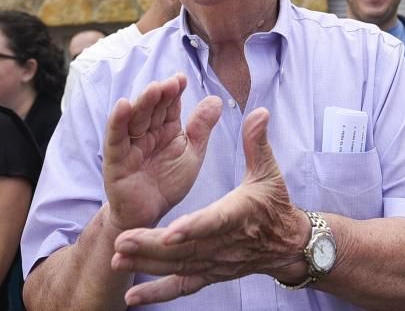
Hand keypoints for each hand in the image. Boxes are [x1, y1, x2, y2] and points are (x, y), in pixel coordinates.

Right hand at [102, 74, 222, 230]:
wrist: (149, 215)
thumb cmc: (168, 183)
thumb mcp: (191, 154)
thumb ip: (201, 129)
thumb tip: (217, 99)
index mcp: (165, 129)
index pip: (168, 105)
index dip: (174, 91)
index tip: (181, 78)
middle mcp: (146, 132)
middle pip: (151, 108)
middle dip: (160, 94)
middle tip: (171, 83)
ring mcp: (129, 144)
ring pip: (134, 118)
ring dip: (142, 102)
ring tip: (153, 89)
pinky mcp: (115, 159)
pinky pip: (115, 138)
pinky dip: (117, 121)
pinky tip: (122, 105)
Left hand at [111, 108, 308, 305]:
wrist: (287, 244)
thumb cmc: (274, 204)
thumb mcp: (269, 171)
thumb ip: (258, 143)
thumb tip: (259, 112)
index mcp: (239, 215)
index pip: (214, 223)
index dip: (193, 228)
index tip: (170, 231)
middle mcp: (225, 244)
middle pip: (187, 249)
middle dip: (152, 246)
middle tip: (123, 240)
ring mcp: (216, 263)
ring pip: (179, 266)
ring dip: (147, 264)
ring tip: (117, 257)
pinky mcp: (210, 274)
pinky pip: (181, 286)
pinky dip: (157, 293)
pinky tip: (132, 298)